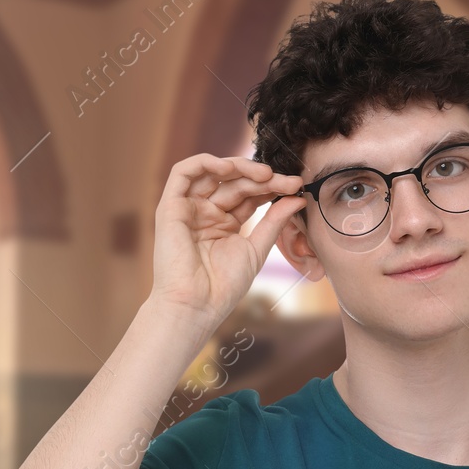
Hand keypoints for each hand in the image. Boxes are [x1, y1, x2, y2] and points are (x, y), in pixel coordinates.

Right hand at [150, 154, 304, 324]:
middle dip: (263, 179)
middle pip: (235, 183)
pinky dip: (205, 163)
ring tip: (265, 174)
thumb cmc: (223, 287)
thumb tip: (297, 198)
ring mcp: (188, 209)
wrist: (196, 305)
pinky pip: (183, 172)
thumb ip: (274, 221)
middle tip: (288, 182)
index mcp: (224, 224)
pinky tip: (229, 167)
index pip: (249, 195)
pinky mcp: (170, 206)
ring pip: (212, 173)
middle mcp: (205, 213)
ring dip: (239, 167)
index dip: (272, 187)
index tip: (296, 187)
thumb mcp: (256, 249)